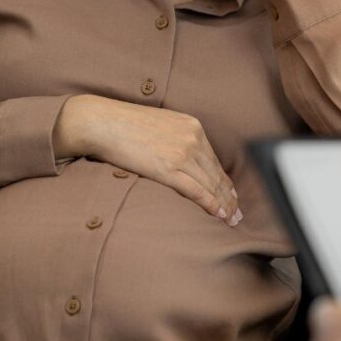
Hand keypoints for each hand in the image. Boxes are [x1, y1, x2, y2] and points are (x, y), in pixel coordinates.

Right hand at [53, 94, 241, 225]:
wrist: (103, 122)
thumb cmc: (125, 124)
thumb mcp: (162, 124)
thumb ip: (178, 138)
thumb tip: (185, 159)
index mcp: (193, 126)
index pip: (214, 160)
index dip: (225, 181)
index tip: (232, 195)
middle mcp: (193, 139)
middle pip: (216, 174)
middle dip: (229, 196)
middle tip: (238, 214)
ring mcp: (182, 154)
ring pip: (210, 184)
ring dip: (224, 204)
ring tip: (231, 219)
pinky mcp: (168, 169)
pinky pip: (197, 191)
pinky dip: (211, 204)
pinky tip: (219, 214)